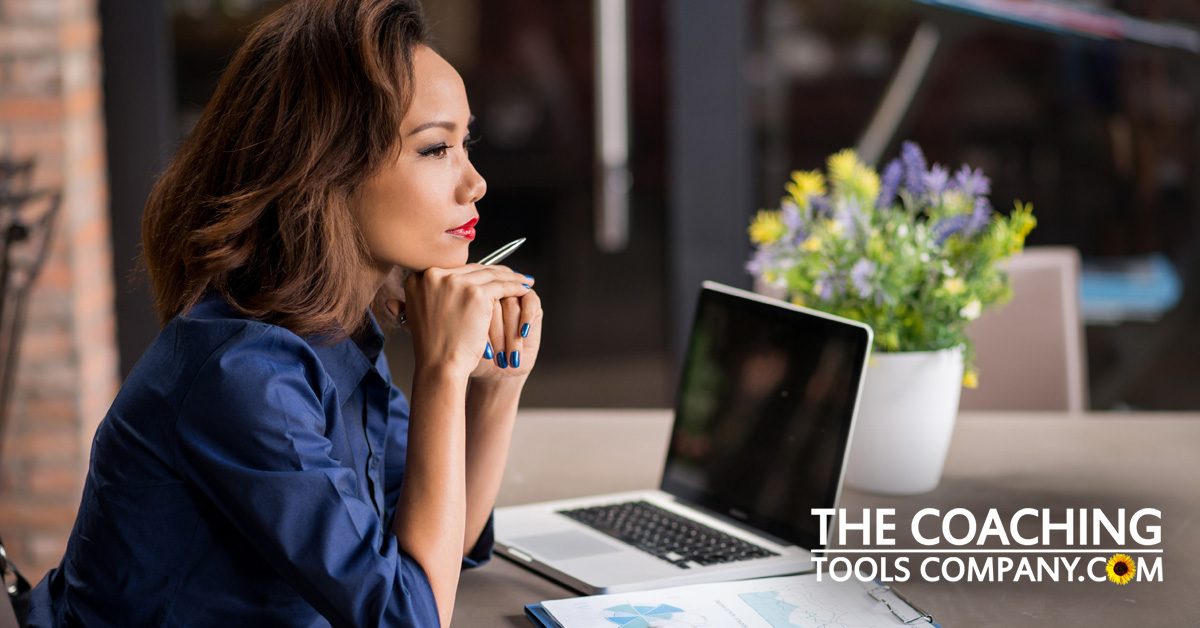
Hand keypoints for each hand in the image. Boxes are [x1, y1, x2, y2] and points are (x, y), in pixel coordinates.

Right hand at [389, 264, 532, 381]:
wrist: (440, 365)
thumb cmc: (433, 347)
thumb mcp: (420, 315)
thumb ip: (426, 297)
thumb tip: (424, 290)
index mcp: (418, 278)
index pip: (454, 269)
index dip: (474, 272)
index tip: (488, 273)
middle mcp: (433, 275)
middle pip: (472, 269)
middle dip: (494, 271)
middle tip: (510, 274)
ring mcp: (455, 283)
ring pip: (489, 274)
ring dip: (509, 277)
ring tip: (522, 280)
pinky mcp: (476, 294)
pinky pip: (502, 286)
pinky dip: (515, 287)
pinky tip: (524, 288)